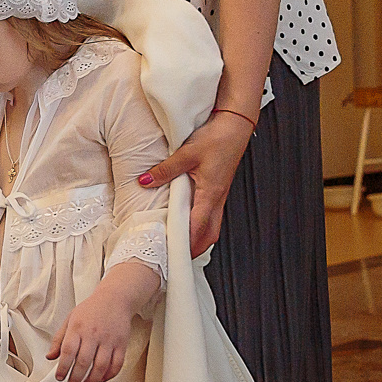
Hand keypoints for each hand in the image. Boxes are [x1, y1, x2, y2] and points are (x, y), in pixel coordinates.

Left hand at [47, 291, 133, 381]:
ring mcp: (109, 340)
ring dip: (91, 381)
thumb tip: (50, 357)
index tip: (59, 378)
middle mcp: (93, 334)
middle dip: (75, 379)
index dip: (63, 367)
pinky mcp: (121, 344)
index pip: (68, 351)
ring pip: (100, 366)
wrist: (115, 299)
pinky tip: (101, 380)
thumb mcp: (70, 320)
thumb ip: (59, 339)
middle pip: (83, 362)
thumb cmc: (90, 310)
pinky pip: (117, 364)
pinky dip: (109, 375)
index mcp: (77, 328)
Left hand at [139, 111, 251, 254]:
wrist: (236, 126)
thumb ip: (165, 170)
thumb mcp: (187, 153)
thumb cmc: (217, 138)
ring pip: (211, 227)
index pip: (197, 227)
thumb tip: (145, 181)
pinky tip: (187, 223)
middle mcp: (217, 199)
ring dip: (197, 238)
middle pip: (208, 235)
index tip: (171, 253)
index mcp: (211, 193)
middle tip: (174, 256)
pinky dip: (200, 225)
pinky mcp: (218, 190)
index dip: (185, 242)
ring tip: (179, 244)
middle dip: (194, 249)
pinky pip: (211, 216)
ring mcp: (220, 196)